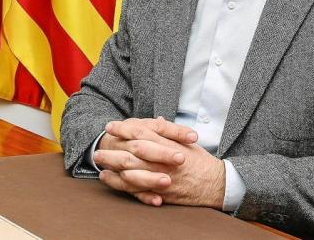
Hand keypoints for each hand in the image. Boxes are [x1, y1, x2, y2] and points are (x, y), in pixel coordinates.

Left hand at [93, 117, 225, 208]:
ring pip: (129, 171)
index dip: (123, 128)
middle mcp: (162, 160)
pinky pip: (134, 188)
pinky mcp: (159, 192)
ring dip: (111, 165)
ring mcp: (159, 177)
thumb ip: (170, 132)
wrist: (216, 184)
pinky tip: (108, 177)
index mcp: (167, 145)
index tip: (110, 126)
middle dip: (112, 148)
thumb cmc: (202, 163)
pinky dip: (118, 183)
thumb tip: (158, 120)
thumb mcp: (187, 143)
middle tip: (98, 145)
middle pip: (130, 152)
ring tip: (98, 161)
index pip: (141, 132)